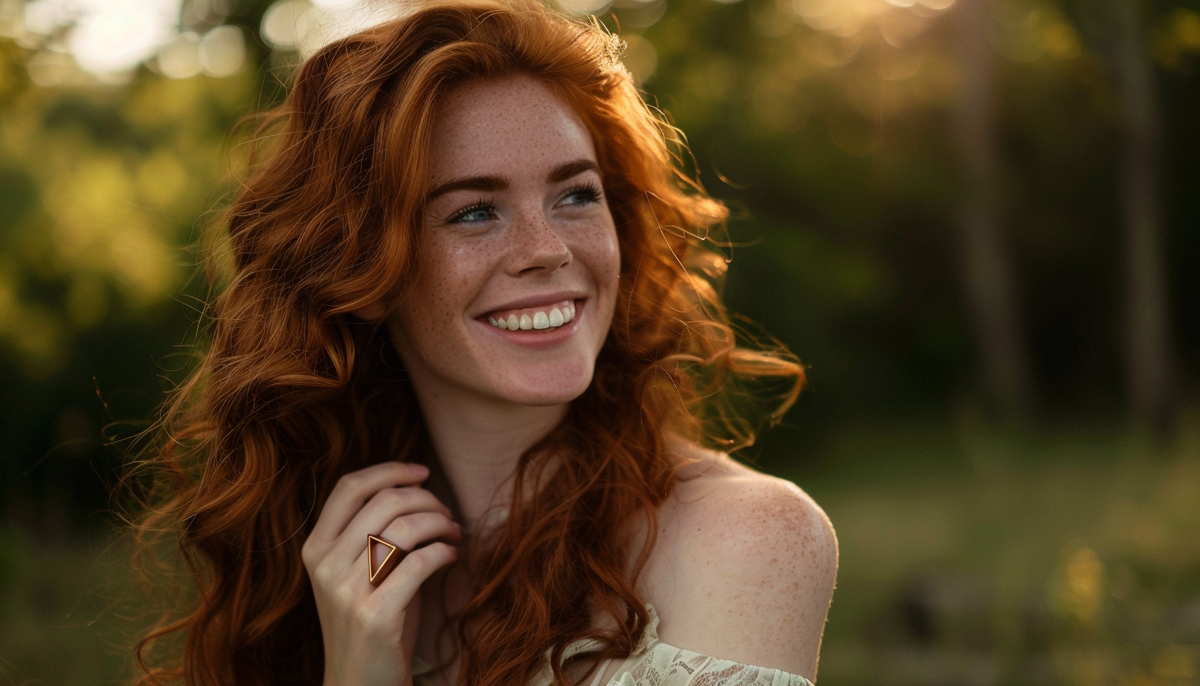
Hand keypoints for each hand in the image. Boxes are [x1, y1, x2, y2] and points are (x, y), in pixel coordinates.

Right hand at [302, 461, 461, 685]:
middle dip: (426, 498)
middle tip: (447, 512)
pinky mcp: (375, 614)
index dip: (389, 470)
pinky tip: (452, 555)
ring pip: (404, 528)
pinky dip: (443, 551)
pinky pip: (419, 562)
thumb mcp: (357, 572)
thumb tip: (415, 488)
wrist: (358, 684)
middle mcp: (325, 565)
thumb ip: (372, 532)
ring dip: (440, 522)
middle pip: (384, 501)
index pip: (349, 487)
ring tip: (454, 531)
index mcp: (315, 548)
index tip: (422, 471)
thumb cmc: (369, 621)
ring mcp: (346, 590)